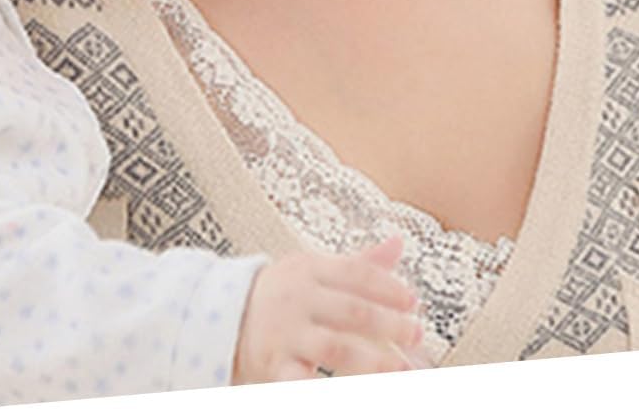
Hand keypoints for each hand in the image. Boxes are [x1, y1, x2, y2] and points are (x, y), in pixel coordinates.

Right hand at [233, 235, 428, 383]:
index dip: (388, 287)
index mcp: (310, 268)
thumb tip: (399, 244)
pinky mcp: (274, 365)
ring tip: (400, 371)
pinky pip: (300, 381)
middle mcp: (298, 297)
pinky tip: (343, 394)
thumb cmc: (281, 293)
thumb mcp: (314, 270)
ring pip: (335, 347)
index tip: (413, 302)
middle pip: (352, 310)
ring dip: (371, 361)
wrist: (221, 315)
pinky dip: (320, 390)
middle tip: (416, 334)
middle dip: (388, 324)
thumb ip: (359, 263)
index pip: (357, 274)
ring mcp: (286, 332)